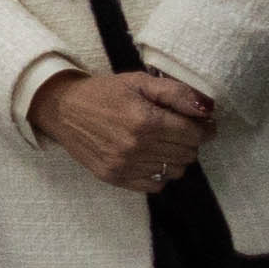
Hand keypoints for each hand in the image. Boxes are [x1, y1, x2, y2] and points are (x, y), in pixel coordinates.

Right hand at [26, 67, 214, 193]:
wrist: (61, 108)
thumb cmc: (103, 93)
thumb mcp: (140, 82)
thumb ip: (177, 93)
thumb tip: (207, 109)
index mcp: (146, 120)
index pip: (196, 134)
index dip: (204, 128)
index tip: (200, 122)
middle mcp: (136, 146)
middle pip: (188, 153)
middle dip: (189, 140)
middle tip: (176, 129)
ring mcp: (124, 165)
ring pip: (175, 171)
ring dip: (174, 157)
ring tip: (161, 142)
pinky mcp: (114, 177)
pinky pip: (155, 185)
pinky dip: (159, 173)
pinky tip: (148, 157)